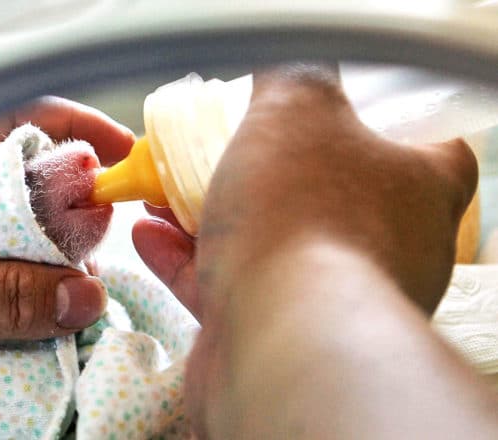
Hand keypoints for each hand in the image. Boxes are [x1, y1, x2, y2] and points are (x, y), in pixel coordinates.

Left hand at [0, 97, 134, 349]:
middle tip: (95, 263)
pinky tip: (23, 318)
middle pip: (23, 176)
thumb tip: (85, 295)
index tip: (129, 166)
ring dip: (41, 262)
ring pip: (8, 226)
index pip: (18, 115)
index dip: (81, 133)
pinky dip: (11, 288)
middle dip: (70, 216)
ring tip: (62, 304)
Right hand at [132, 64, 482, 437]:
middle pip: (327, 199)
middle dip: (265, 175)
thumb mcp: (297, 108)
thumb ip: (293, 76)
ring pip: (267, 246)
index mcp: (416, 191)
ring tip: (162, 193)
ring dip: (208, 218)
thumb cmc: (304, 216)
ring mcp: (330, 298)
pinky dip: (186, 262)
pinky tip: (148, 236)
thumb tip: (285, 71)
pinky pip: (229, 289)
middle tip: (222, 154)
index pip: (433, 153)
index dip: (389, 129)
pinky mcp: (277, 333)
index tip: (341, 118)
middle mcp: (386, 249)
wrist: (282, 337)